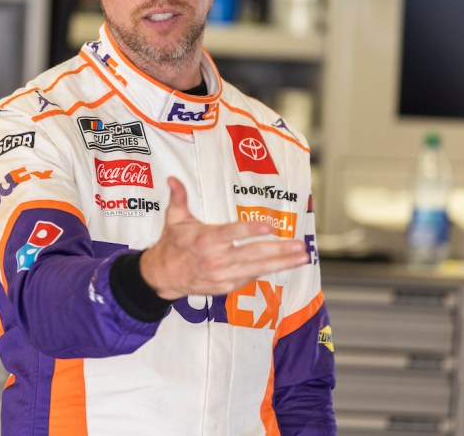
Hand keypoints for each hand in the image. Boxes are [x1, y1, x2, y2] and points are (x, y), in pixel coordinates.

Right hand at [139, 177, 309, 300]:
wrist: (162, 275)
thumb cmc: (172, 244)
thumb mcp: (174, 218)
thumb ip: (178, 197)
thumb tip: (173, 178)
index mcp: (205, 239)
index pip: (233, 233)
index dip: (252, 229)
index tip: (270, 225)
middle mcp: (216, 258)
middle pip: (252, 254)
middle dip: (279, 250)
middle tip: (298, 245)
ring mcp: (222, 274)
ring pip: (257, 268)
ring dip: (281, 263)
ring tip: (301, 257)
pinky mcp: (225, 286)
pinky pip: (250, 277)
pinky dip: (267, 271)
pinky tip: (285, 265)